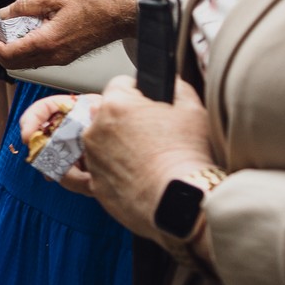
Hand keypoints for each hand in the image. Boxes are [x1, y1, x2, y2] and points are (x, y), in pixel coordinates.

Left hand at [0, 0, 135, 70]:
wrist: (119, 16)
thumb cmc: (92, 4)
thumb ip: (24, 7)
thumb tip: (4, 14)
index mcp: (46, 43)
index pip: (7, 54)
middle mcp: (52, 57)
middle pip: (12, 63)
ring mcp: (59, 59)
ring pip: (25, 63)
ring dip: (9, 51)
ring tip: (4, 32)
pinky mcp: (65, 57)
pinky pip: (38, 59)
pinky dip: (24, 50)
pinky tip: (23, 33)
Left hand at [74, 78, 218, 243]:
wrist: (181, 201)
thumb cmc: (187, 154)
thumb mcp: (191, 108)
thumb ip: (174, 86)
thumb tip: (167, 82)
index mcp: (115, 104)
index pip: (121, 84)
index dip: (140, 93)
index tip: (151, 104)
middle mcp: (95, 128)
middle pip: (109, 114)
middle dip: (127, 119)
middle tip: (153, 133)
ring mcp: (92, 158)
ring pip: (103, 142)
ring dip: (120, 145)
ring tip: (148, 157)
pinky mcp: (95, 184)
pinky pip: (104, 169)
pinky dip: (117, 171)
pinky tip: (140, 175)